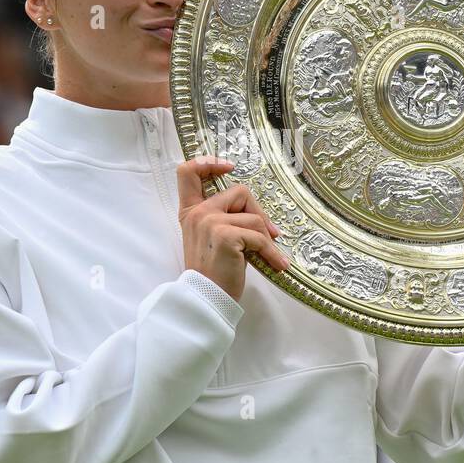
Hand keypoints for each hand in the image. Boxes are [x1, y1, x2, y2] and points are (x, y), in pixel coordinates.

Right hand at [176, 156, 289, 301]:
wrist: (206, 299)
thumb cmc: (213, 273)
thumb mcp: (211, 240)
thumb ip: (222, 220)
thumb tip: (258, 216)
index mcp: (190, 212)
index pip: (188, 172)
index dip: (208, 163)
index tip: (228, 168)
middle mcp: (197, 213)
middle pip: (239, 192)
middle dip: (259, 213)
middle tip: (270, 235)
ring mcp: (209, 222)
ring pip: (253, 217)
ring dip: (267, 238)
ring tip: (271, 257)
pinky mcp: (225, 235)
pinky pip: (259, 236)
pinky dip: (271, 252)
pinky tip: (276, 265)